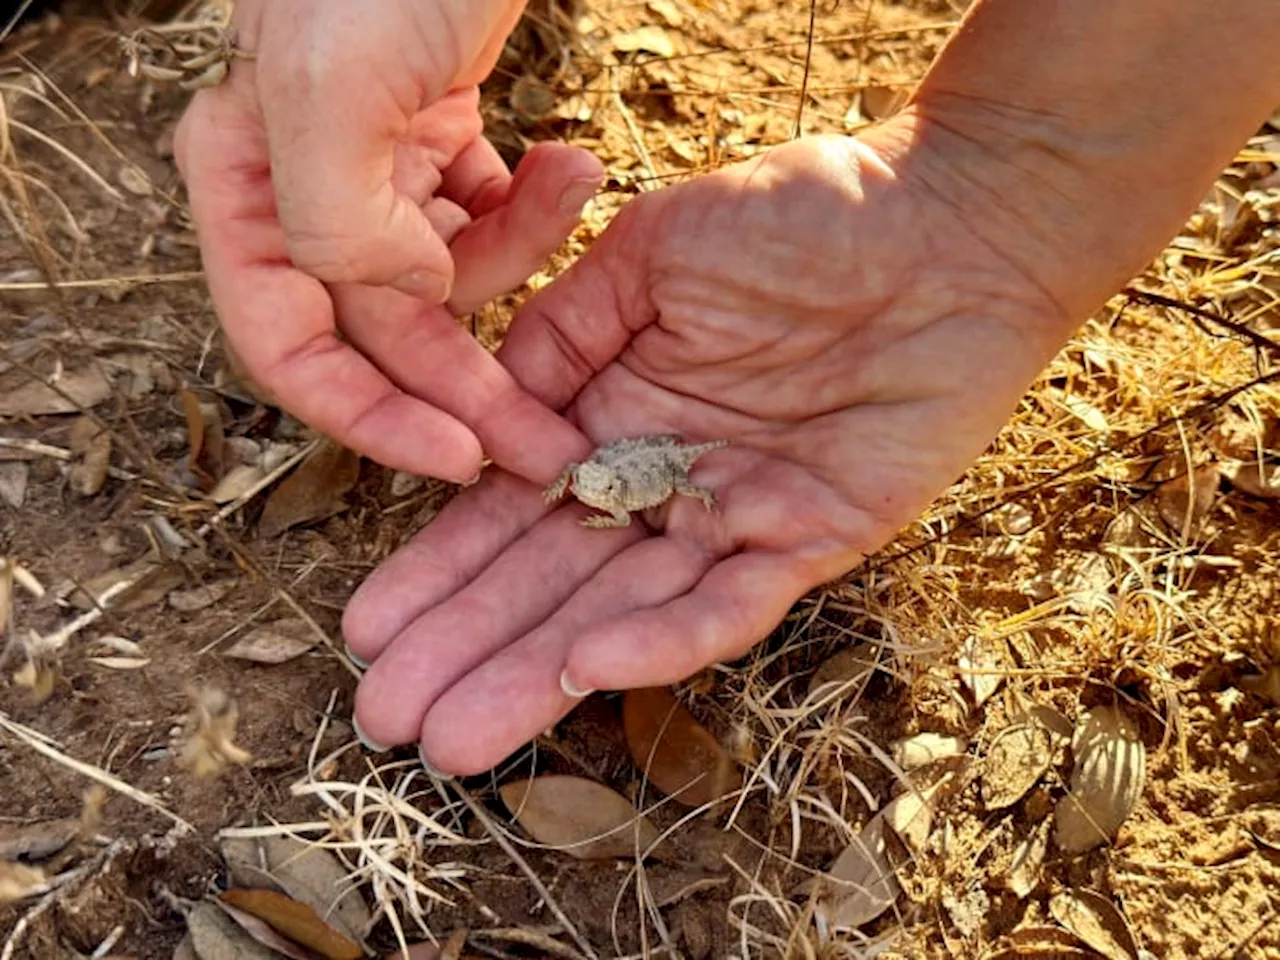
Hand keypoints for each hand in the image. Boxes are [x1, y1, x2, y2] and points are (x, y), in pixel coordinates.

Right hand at [174, 0, 604, 478]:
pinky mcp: (434, 143)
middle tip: (549, 438)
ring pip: (444, 281)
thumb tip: (391, 298)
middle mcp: (299, 190)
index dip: (368, 417)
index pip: (288, 344)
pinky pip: (484, 220)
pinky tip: (567, 166)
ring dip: (517, 263)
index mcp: (248, 187)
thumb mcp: (332, 86)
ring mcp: (370, 169)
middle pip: (382, 332)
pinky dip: (530, 210)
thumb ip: (331, 221)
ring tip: (570, 189)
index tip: (457, 456)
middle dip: (469, 384)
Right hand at [340, 117, 1085, 773]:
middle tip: (388, 719)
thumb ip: (563, 333)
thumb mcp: (651, 253)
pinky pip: (731, 602)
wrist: (945, 221)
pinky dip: (665, 638)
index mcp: (617, 416)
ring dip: (541, 674)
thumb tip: (489, 418)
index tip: (369, 624)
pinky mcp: (816, 537)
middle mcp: (666, 481)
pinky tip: (587, 669)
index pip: (512, 511)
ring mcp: (738, 518)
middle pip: (554, 583)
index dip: (442, 570)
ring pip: (626, 613)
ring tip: (456, 738)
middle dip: (470, 649)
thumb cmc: (801, 216)